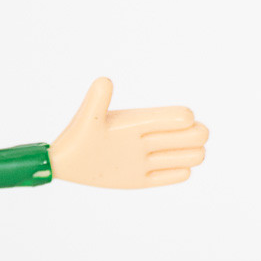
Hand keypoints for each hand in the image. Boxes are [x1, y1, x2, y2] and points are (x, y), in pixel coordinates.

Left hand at [50, 77, 207, 187]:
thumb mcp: (88, 120)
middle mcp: (148, 139)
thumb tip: (104, 80)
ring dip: (190, 156)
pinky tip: (171, 171)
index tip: (173, 123)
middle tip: (174, 144)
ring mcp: (146, 159)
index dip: (183, 119)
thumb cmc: (75, 137)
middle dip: (194, 137)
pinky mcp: (141, 179)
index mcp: (140, 121)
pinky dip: (180, 173)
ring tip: (171, 158)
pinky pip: (176, 176)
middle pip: (196, 134)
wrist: (64, 163)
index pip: (180, 116)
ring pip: (191, 155)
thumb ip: (97, 100)